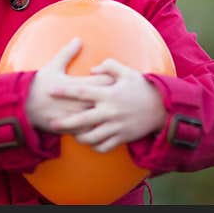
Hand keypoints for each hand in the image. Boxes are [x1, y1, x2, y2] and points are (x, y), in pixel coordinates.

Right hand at [25, 38, 113, 131]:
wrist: (23, 106)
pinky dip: (96, 128)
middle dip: (113, 98)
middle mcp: (79, 102)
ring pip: (101, 118)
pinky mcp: (71, 129)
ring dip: (106, 115)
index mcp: (77, 85)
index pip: (106, 81)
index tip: (114, 80)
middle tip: (117, 97)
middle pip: (107, 101)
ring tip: (111, 112)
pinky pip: (90, 132)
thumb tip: (78, 39)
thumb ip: (68, 52)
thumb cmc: (39, 84)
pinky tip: (99, 125)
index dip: (113, 80)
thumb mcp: (53, 66)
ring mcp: (76, 117)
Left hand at [48, 58, 166, 152]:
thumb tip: (91, 69)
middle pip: (81, 120)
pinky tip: (90, 142)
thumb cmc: (142, 87)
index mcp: (109, 93)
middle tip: (51, 122)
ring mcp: (116, 126)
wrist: (163, 107)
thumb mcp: (127, 71)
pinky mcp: (122, 137)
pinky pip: (104, 146)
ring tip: (71, 135)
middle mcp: (110, 111)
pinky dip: (95, 146)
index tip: (51, 91)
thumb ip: (108, 66)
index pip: (82, 91)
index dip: (65, 91)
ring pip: (91, 137)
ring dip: (79, 137)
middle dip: (64, 122)